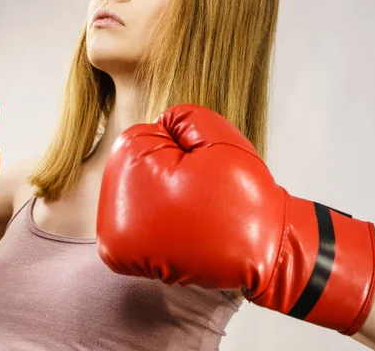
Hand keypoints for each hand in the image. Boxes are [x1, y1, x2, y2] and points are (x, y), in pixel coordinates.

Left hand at [96, 103, 374, 335]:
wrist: (263, 254)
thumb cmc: (243, 200)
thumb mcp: (219, 138)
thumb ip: (182, 117)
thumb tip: (159, 123)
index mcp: (129, 178)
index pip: (141, 136)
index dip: (178, 147)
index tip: (199, 172)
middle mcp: (111, 216)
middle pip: (132, 165)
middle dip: (164, 171)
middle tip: (198, 194)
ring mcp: (115, 241)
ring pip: (135, 190)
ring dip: (160, 195)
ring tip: (191, 213)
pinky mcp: (123, 257)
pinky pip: (136, 218)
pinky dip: (157, 219)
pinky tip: (181, 230)